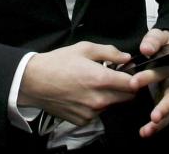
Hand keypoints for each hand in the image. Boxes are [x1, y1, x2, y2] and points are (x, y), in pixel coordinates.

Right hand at [18, 42, 135, 125]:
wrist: (34, 81)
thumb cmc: (58, 62)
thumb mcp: (85, 48)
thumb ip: (110, 52)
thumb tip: (127, 58)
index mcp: (101, 80)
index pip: (132, 84)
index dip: (135, 77)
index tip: (130, 72)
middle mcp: (98, 100)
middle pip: (127, 97)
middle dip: (125, 87)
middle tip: (114, 77)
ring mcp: (91, 113)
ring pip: (112, 105)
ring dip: (110, 96)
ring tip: (94, 84)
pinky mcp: (82, 120)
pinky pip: (98, 113)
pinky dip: (96, 105)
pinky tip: (84, 94)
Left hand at [129, 29, 168, 137]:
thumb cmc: (164, 45)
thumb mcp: (159, 37)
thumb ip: (153, 40)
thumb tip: (146, 48)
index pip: (163, 72)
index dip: (149, 77)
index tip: (134, 82)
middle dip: (163, 107)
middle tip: (154, 117)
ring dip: (160, 122)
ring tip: (147, 131)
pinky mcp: (168, 104)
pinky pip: (165, 117)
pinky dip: (156, 126)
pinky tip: (145, 132)